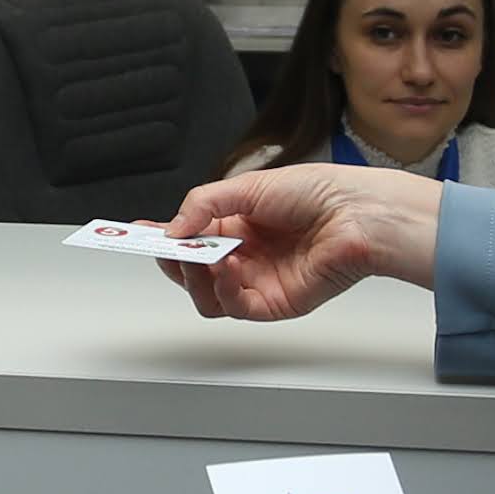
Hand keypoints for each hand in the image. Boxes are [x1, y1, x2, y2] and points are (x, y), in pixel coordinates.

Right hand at [161, 162, 440, 321]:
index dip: (163, 237)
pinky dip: (222, 289)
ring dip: (195, 277)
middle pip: (192, 272)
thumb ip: (204, 204)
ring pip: (206, 296)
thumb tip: (171, 228)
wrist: (358, 214)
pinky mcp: (274, 303)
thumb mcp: (249, 187)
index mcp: (239, 225)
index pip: (191, 237)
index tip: (135, 234)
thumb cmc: (319, 192)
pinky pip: (233, 307)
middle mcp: (246, 255)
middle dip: (173, 260)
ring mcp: (258, 281)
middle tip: (165, 247)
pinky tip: (226, 267)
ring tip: (200, 255)